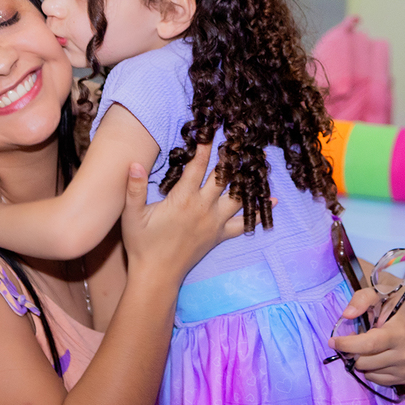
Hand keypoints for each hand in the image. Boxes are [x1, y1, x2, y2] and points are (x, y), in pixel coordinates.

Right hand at [120, 143, 245, 286]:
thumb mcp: (132, 215)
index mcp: (183, 199)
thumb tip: (133, 164)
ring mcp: (214, 222)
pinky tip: (272, 202)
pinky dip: (257, 213)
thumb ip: (134, 188)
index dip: (205, 147)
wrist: (157, 274)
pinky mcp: (219, 236)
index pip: (197, 167)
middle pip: (223, 177)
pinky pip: (243, 223)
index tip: (211, 130)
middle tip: (241, 140)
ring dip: (248, 179)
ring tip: (259, 163)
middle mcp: (203, 208)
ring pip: (238, 197)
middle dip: (232, 157)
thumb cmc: (142, 244)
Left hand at [329, 285, 404, 387]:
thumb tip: (347, 314)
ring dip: (361, 360)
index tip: (332, 341)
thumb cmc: (397, 301)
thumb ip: (362, 299)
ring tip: (368, 344)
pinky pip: (377, 380)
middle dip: (352, 351)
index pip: (368, 345)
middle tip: (354, 337)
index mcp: (400, 333)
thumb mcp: (380, 290)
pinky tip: (376, 354)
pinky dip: (370, 369)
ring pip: (368, 372)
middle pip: (364, 362)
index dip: (347, 345)